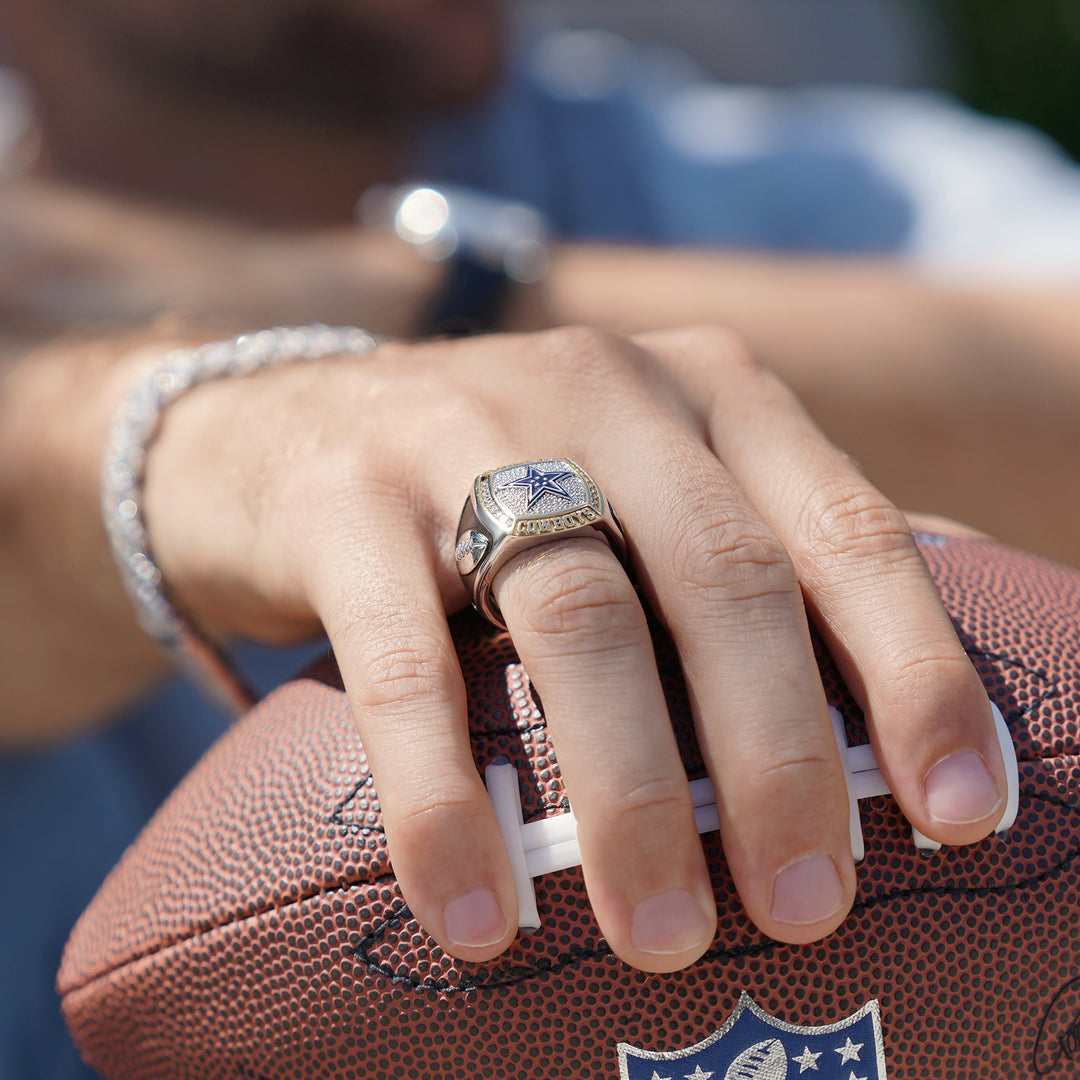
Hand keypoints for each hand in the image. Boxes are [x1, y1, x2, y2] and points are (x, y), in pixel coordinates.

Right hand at [143, 325, 1008, 971]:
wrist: (279, 427)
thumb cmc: (497, 486)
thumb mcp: (639, 488)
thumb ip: (745, 560)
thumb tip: (883, 717)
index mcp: (705, 390)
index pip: (843, 525)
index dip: (915, 670)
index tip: (960, 813)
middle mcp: (601, 389)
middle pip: (724, 579)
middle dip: (780, 755)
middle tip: (805, 905)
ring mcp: (463, 429)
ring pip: (581, 623)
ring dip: (633, 795)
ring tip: (663, 934)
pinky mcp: (342, 498)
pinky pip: (409, 670)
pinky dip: (447, 804)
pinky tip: (475, 915)